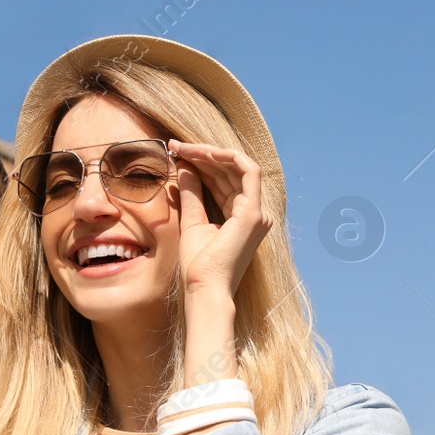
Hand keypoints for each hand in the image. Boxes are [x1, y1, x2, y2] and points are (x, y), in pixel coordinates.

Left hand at [170, 140, 271, 296]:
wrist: (204, 288)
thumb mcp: (192, 221)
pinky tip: (205, 152)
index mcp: (241, 217)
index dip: (202, 163)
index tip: (176, 153)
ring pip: (238, 167)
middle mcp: (255, 213)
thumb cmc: (198, 265)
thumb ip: (192, 193)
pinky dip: (228, 157)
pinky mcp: (253, 213)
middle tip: (176, 146)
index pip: (224, 180)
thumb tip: (184, 166)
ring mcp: (258, 212)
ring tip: (184, 148)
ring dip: (211, 153)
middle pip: (231, 171)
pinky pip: (248, 171)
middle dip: (204, 155)